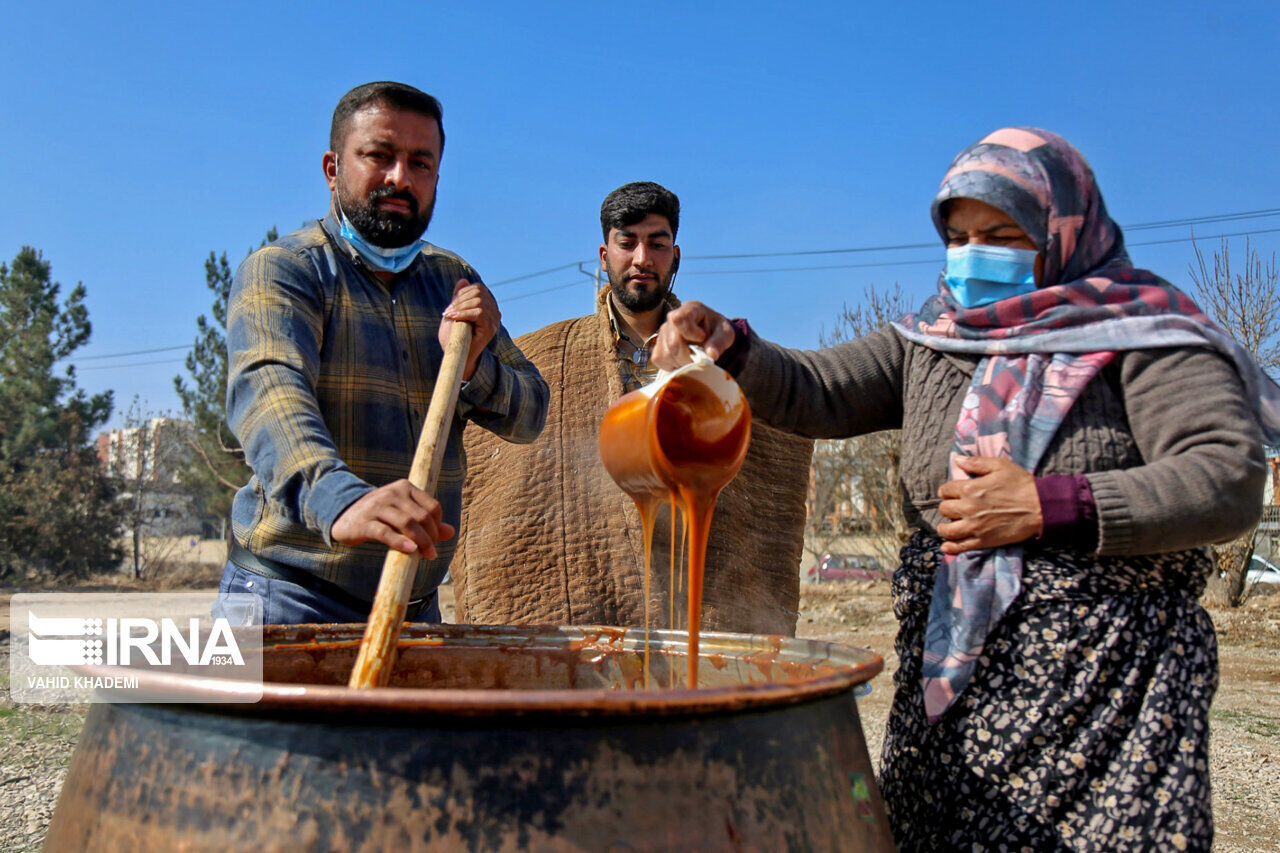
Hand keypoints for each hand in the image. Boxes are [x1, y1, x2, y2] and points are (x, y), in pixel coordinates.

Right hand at [330, 479, 455, 556]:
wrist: (344, 515)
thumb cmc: (380, 516)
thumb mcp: (403, 514)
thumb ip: (426, 522)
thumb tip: (451, 532)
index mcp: (405, 487)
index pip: (432, 507)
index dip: (438, 525)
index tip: (435, 540)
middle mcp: (392, 493)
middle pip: (422, 517)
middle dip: (431, 537)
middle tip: (432, 552)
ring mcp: (377, 506)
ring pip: (407, 524)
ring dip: (421, 542)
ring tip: (427, 555)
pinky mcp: (365, 522)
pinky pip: (386, 532)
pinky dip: (400, 542)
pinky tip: (410, 551)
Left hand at [440, 279, 499, 379]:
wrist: (457, 357)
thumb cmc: (455, 337)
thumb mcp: (454, 312)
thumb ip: (459, 297)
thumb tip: (463, 280)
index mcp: (487, 307)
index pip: (478, 288)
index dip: (462, 293)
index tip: (450, 307)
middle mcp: (494, 313)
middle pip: (478, 292)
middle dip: (459, 300)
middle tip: (447, 312)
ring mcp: (494, 321)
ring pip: (479, 301)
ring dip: (460, 307)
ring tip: (449, 316)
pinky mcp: (490, 329)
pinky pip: (479, 312)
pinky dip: (463, 313)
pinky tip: (453, 318)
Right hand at [652, 301, 735, 368]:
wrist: (710, 335)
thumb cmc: (717, 331)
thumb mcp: (725, 334)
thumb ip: (719, 342)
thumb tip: (711, 356)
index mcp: (690, 309)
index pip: (679, 319)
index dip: (689, 332)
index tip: (702, 339)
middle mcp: (672, 317)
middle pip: (672, 342)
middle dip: (687, 357)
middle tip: (699, 360)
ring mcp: (663, 331)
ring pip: (665, 353)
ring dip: (680, 363)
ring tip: (692, 359)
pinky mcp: (658, 344)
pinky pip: (658, 358)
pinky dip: (671, 365)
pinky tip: (682, 361)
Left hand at [936, 456, 1041, 554]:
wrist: (1040, 507)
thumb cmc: (1021, 484)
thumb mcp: (1000, 466)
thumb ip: (976, 463)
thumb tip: (957, 460)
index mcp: (970, 489)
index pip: (945, 491)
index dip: (947, 491)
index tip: (952, 493)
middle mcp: (968, 508)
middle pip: (944, 509)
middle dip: (948, 507)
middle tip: (955, 508)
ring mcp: (975, 527)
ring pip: (947, 530)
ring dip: (945, 527)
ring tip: (949, 525)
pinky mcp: (983, 541)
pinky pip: (960, 546)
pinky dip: (950, 547)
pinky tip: (947, 545)